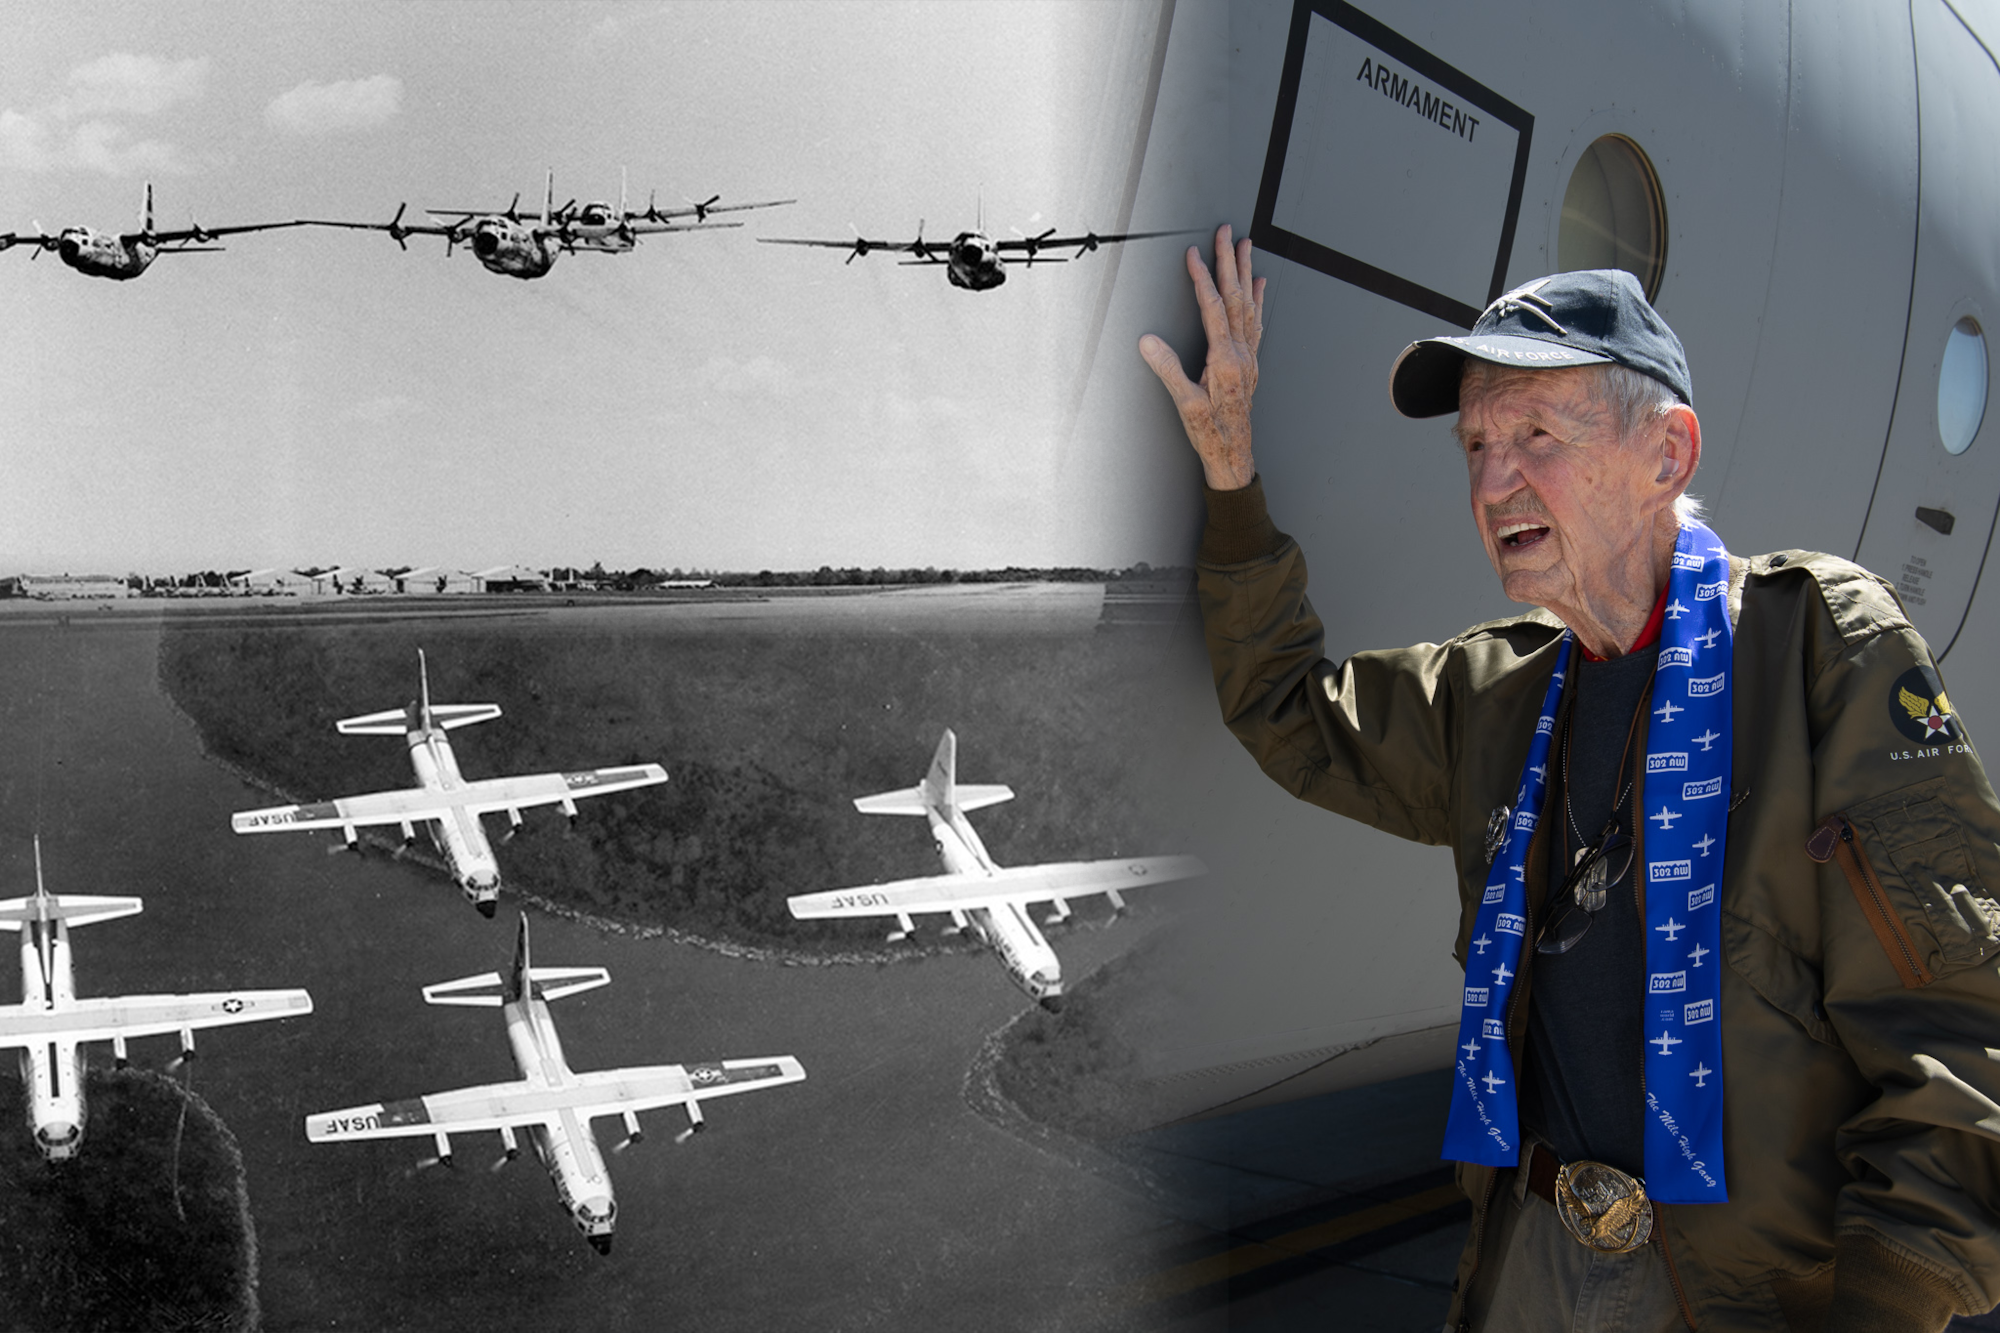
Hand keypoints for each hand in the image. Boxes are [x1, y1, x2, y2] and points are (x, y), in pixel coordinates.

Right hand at [1139, 223, 1265, 490]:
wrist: (1234, 456)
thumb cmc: (1210, 434)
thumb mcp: (1185, 406)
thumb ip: (1168, 371)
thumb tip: (1148, 341)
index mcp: (1225, 360)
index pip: (1213, 309)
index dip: (1202, 278)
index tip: (1194, 254)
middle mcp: (1241, 354)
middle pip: (1236, 297)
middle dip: (1230, 262)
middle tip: (1227, 233)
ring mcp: (1248, 357)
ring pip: (1249, 305)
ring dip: (1246, 272)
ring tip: (1246, 246)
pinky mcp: (1250, 363)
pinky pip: (1256, 323)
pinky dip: (1258, 300)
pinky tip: (1260, 285)